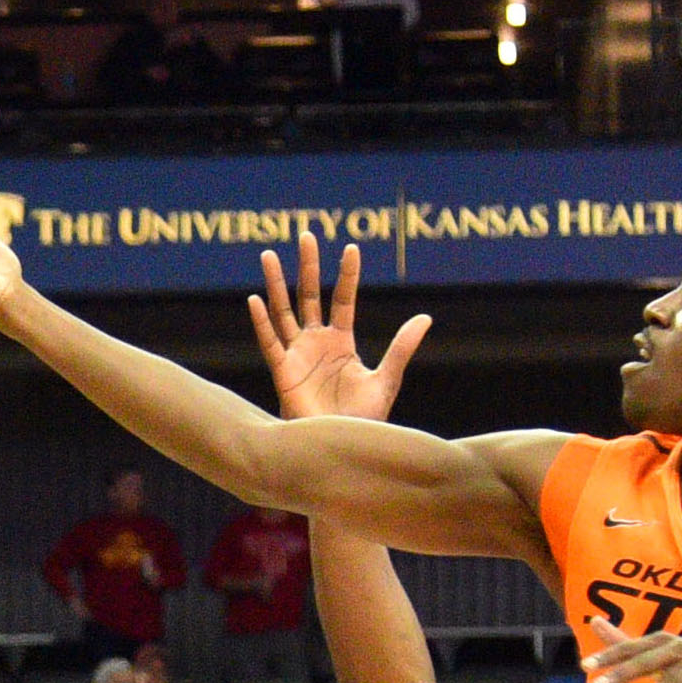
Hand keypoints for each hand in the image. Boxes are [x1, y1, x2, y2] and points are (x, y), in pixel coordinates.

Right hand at [251, 234, 432, 421]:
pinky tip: (256, 299)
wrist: (342, 447)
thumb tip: (426, 316)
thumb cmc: (364, 420)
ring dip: (276, 283)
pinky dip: (262, 322)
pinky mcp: (283, 372)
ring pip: (284, 311)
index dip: (347, 275)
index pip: (344, 299)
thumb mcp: (386, 378)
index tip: (352, 247)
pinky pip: (270, 343)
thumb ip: (402, 347)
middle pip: (309, 295)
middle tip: (306, 235)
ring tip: (269, 255)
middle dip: (308, 266)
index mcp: (341, 342)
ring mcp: (297, 355)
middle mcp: (316, 343)